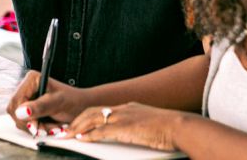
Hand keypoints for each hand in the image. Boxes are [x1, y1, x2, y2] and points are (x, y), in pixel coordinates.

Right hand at [7, 70, 90, 135]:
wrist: (82, 107)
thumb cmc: (73, 101)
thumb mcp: (58, 103)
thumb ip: (39, 107)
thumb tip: (21, 111)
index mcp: (32, 79)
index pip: (16, 101)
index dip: (23, 115)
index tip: (36, 125)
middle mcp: (26, 87)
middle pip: (14, 111)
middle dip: (30, 123)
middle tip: (46, 128)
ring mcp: (27, 98)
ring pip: (19, 119)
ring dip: (35, 127)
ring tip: (51, 126)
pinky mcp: (29, 109)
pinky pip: (25, 123)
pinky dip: (36, 128)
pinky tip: (48, 126)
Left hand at [66, 102, 181, 151]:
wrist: (180, 126)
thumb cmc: (170, 129)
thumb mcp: (150, 124)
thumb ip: (137, 127)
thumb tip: (132, 134)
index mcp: (129, 108)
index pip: (102, 110)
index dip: (87, 117)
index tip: (78, 124)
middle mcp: (124, 109)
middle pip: (93, 111)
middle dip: (78, 121)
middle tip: (66, 130)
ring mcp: (124, 117)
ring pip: (93, 119)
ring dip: (78, 127)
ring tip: (67, 135)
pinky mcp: (125, 128)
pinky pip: (102, 131)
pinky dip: (89, 135)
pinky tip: (81, 139)